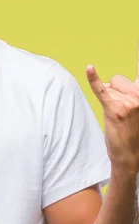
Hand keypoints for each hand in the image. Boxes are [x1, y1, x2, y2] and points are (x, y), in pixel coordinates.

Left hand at [86, 43, 138, 173]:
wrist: (130, 155)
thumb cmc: (132, 129)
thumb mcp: (137, 106)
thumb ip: (130, 89)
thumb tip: (113, 81)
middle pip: (118, 79)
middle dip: (114, 91)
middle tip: (123, 113)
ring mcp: (130, 103)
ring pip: (109, 86)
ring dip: (108, 98)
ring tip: (117, 115)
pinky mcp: (115, 109)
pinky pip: (101, 90)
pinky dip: (94, 79)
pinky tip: (89, 68)